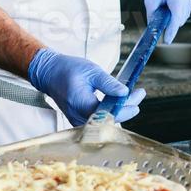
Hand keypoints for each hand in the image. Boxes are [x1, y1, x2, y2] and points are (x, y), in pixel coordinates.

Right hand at [27, 49, 145, 125]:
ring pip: (106, 121)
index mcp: (80, 103)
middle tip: (139, 93)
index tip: (138, 98)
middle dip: (127, 108)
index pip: (109, 113)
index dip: (126, 108)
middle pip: (109, 119)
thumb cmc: (68, 70)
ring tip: (133, 96)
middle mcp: (78, 117)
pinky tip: (120, 101)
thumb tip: (124, 93)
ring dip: (121, 109)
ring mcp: (78, 121)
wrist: (50, 74)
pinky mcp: (80, 120)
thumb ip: (108, 83)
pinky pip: (100, 119)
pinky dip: (111, 111)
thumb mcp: (91, 71)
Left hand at [139, 0, 190, 44]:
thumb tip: (155, 32)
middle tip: (157, 17)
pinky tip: (168, 9)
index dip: (171, 31)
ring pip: (180, 20)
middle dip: (169, 24)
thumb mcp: (149, 3)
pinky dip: (175, 17)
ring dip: (172, 20)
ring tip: (163, 8)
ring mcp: (188, 1)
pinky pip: (182, 17)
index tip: (167, 41)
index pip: (176, 18)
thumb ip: (153, 18)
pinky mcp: (188, 3)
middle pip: (178, 21)